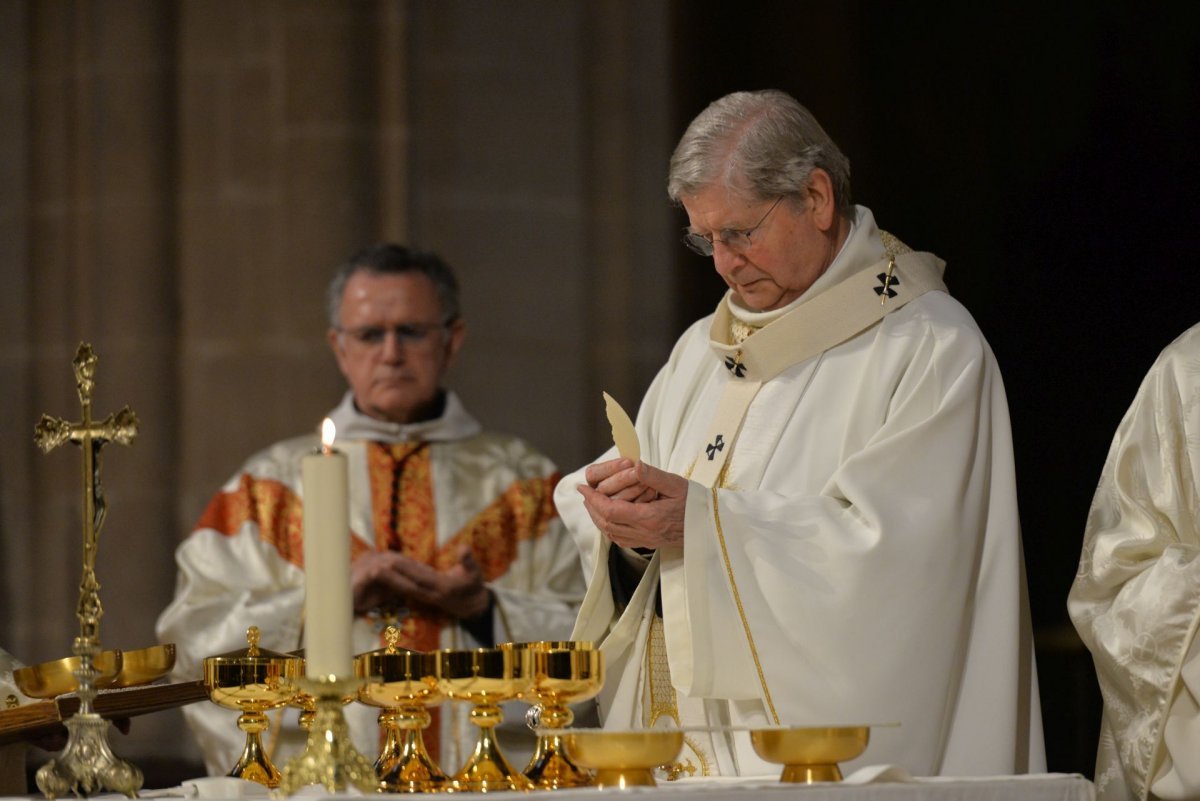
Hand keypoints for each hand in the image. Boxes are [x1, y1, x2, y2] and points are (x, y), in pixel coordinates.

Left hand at [351, 548, 490, 620]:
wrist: (474, 607)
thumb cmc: (474, 586)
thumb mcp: (475, 573)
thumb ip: (468, 561)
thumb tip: (464, 547)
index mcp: (443, 586)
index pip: (422, 577)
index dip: (407, 570)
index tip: (393, 561)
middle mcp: (432, 594)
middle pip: (409, 584)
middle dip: (393, 576)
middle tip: (377, 564)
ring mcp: (427, 598)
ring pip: (405, 589)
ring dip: (391, 582)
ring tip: (376, 571)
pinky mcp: (423, 598)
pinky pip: (407, 591)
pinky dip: (396, 585)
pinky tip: (385, 579)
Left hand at [577, 460, 687, 548]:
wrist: (711, 526)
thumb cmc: (696, 503)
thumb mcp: (677, 484)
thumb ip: (654, 476)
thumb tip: (634, 466)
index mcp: (650, 517)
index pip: (611, 510)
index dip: (594, 499)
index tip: (584, 487)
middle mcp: (645, 532)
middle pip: (607, 523)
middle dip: (591, 507)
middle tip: (585, 493)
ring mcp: (646, 540)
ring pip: (611, 533)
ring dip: (598, 518)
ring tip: (592, 502)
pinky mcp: (649, 543)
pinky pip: (621, 539)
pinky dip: (608, 528)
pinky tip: (607, 517)